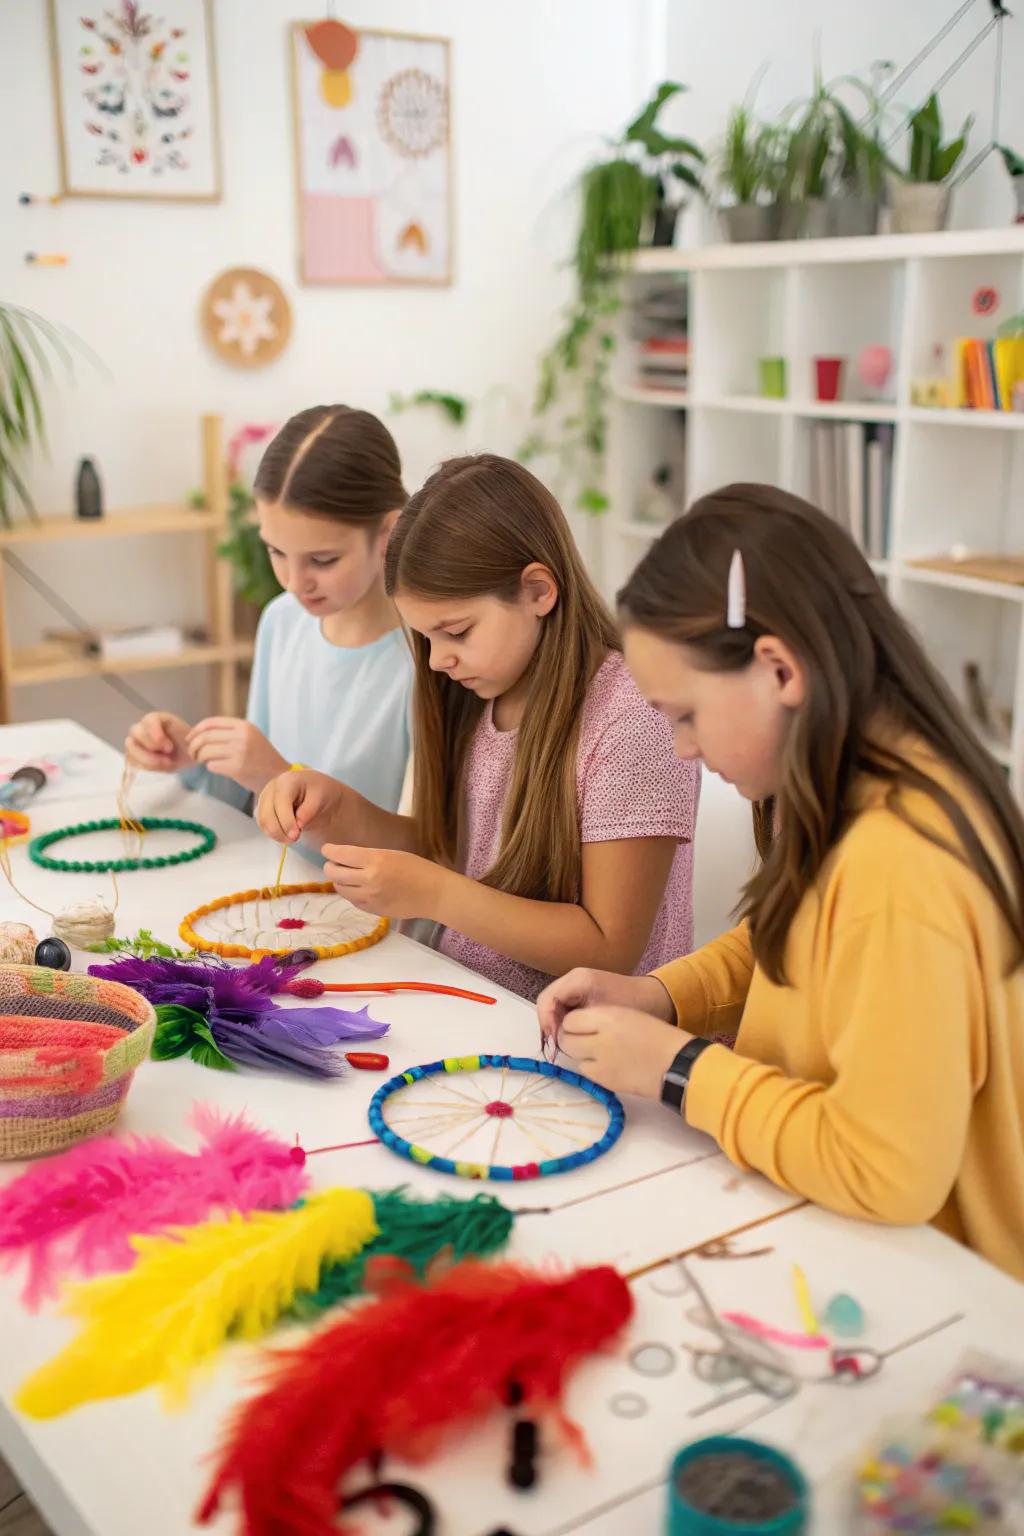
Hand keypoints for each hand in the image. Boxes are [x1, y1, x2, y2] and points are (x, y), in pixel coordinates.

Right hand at [125, 712, 192, 772]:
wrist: (186, 757)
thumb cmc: (187, 743)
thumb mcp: (189, 736)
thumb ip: (180, 736)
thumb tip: (168, 747)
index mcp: (156, 719)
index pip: (148, 720)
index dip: (155, 732)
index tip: (168, 746)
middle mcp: (142, 728)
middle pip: (135, 731)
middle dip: (151, 745)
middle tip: (168, 752)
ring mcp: (135, 742)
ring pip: (131, 747)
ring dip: (148, 758)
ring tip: (167, 763)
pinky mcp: (133, 756)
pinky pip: (132, 761)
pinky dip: (147, 766)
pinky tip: (161, 767)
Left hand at [186, 718, 287, 793]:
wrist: (277, 776)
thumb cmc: (260, 757)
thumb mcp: (249, 736)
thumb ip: (230, 732)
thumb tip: (200, 732)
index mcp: (244, 726)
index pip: (211, 722)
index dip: (196, 730)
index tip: (190, 738)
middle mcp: (242, 736)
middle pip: (205, 737)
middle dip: (194, 746)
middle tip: (193, 754)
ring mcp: (240, 752)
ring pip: (206, 752)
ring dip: (200, 758)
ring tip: (203, 761)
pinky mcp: (237, 768)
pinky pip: (212, 766)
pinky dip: (210, 767)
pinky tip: (217, 768)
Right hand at [256, 769, 347, 844]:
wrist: (314, 791)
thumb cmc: (318, 792)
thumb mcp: (320, 798)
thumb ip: (309, 810)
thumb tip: (298, 824)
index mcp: (286, 781)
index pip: (280, 803)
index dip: (286, 821)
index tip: (296, 835)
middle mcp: (271, 788)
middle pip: (268, 815)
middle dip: (280, 831)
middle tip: (295, 839)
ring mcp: (264, 799)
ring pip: (263, 822)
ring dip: (276, 835)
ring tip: (293, 838)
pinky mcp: (263, 809)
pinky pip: (263, 825)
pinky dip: (273, 834)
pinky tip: (286, 835)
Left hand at [323, 844, 443, 920]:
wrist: (434, 893)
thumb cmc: (418, 868)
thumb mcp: (392, 854)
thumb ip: (368, 857)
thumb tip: (345, 859)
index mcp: (375, 860)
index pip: (340, 854)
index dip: (330, 850)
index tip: (327, 849)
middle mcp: (369, 879)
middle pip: (334, 873)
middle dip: (331, 866)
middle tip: (334, 864)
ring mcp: (369, 897)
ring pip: (340, 888)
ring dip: (340, 881)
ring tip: (347, 877)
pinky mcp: (372, 910)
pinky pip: (352, 901)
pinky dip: (351, 893)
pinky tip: (359, 888)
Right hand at [537, 966, 673, 1053]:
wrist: (655, 999)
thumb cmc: (632, 1006)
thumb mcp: (602, 1017)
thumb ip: (577, 1026)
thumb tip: (557, 1040)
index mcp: (577, 980)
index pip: (546, 1000)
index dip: (546, 1022)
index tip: (554, 1042)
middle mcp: (573, 979)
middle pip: (548, 1002)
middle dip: (549, 1024)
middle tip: (557, 1046)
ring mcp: (578, 985)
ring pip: (555, 1006)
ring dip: (556, 1024)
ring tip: (565, 1043)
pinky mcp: (583, 994)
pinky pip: (565, 1008)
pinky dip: (565, 1023)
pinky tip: (574, 1037)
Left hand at [556, 1005, 691, 1099]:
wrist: (676, 1063)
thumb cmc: (657, 1035)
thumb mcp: (627, 1015)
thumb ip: (600, 1019)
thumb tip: (575, 1026)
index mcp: (608, 1017)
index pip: (571, 1019)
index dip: (573, 1022)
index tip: (580, 1025)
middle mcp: (599, 1038)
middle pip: (566, 1038)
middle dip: (570, 1038)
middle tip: (583, 1039)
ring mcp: (600, 1061)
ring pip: (573, 1056)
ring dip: (579, 1053)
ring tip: (596, 1052)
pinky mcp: (604, 1080)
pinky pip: (585, 1071)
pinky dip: (590, 1067)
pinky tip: (605, 1064)